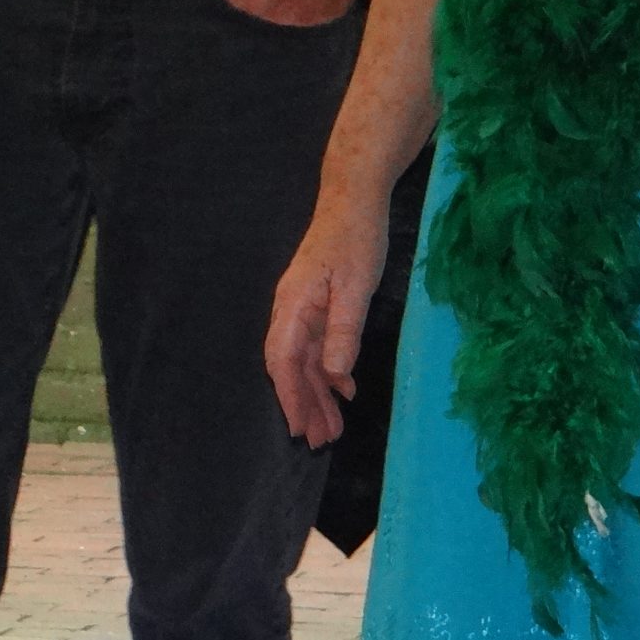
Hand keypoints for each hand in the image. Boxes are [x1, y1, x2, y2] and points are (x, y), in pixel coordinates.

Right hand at [265, 199, 387, 446]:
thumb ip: (344, 330)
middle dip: (304, 404)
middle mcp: (292, 309)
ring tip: (333, 428)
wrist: (355, 198)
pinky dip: (330, 371)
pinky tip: (344, 390)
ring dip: (317, 393)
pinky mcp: (319, 304)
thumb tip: (333, 374)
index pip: (282, 359)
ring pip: (306, 359)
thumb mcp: (356, 285)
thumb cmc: (356, 237)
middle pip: (291, 365)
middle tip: (322, 441)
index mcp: (294, 304)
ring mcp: (304, 306)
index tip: (298, 427)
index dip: (289, 396)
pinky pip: (319, 345)